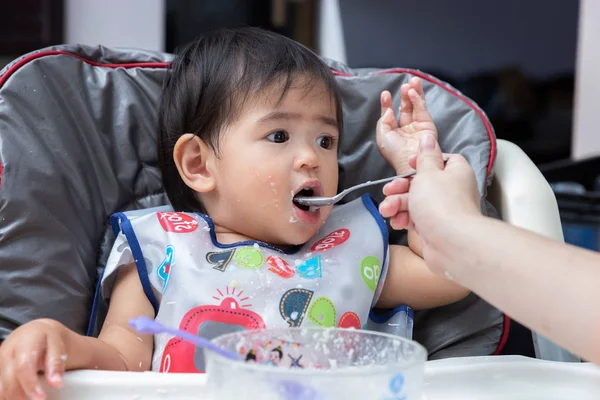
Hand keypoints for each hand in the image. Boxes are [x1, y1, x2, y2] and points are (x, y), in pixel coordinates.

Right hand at [0, 319, 67, 399]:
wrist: (32, 332)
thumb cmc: (46, 339)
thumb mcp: (57, 346)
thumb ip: (56, 363)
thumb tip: (56, 382)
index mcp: (24, 342)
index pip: (23, 366)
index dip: (31, 385)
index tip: (41, 397)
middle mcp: (7, 351)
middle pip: (9, 380)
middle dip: (20, 396)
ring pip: (1, 387)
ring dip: (12, 397)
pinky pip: (0, 387)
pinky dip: (8, 395)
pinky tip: (20, 397)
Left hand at [376, 77, 437, 173]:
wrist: (409, 161)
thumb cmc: (394, 153)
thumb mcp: (382, 137)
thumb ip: (383, 121)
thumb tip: (389, 111)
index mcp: (394, 132)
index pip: (391, 114)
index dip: (388, 104)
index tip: (386, 94)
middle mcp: (406, 128)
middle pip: (406, 107)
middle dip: (404, 95)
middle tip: (405, 84)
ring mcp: (418, 126)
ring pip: (416, 106)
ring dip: (414, 93)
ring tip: (411, 83)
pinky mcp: (428, 125)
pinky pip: (422, 109)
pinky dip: (418, 100)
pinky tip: (413, 93)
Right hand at [379, 134, 479, 271]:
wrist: (451, 243)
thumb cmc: (439, 202)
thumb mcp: (428, 173)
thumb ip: (425, 156)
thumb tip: (428, 138)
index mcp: (456, 171)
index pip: (439, 160)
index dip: (420, 162)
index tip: (407, 165)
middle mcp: (452, 189)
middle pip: (422, 182)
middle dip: (400, 188)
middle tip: (388, 191)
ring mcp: (444, 210)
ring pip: (416, 202)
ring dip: (397, 205)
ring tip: (386, 210)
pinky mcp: (435, 228)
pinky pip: (416, 218)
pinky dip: (404, 219)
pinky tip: (396, 222)